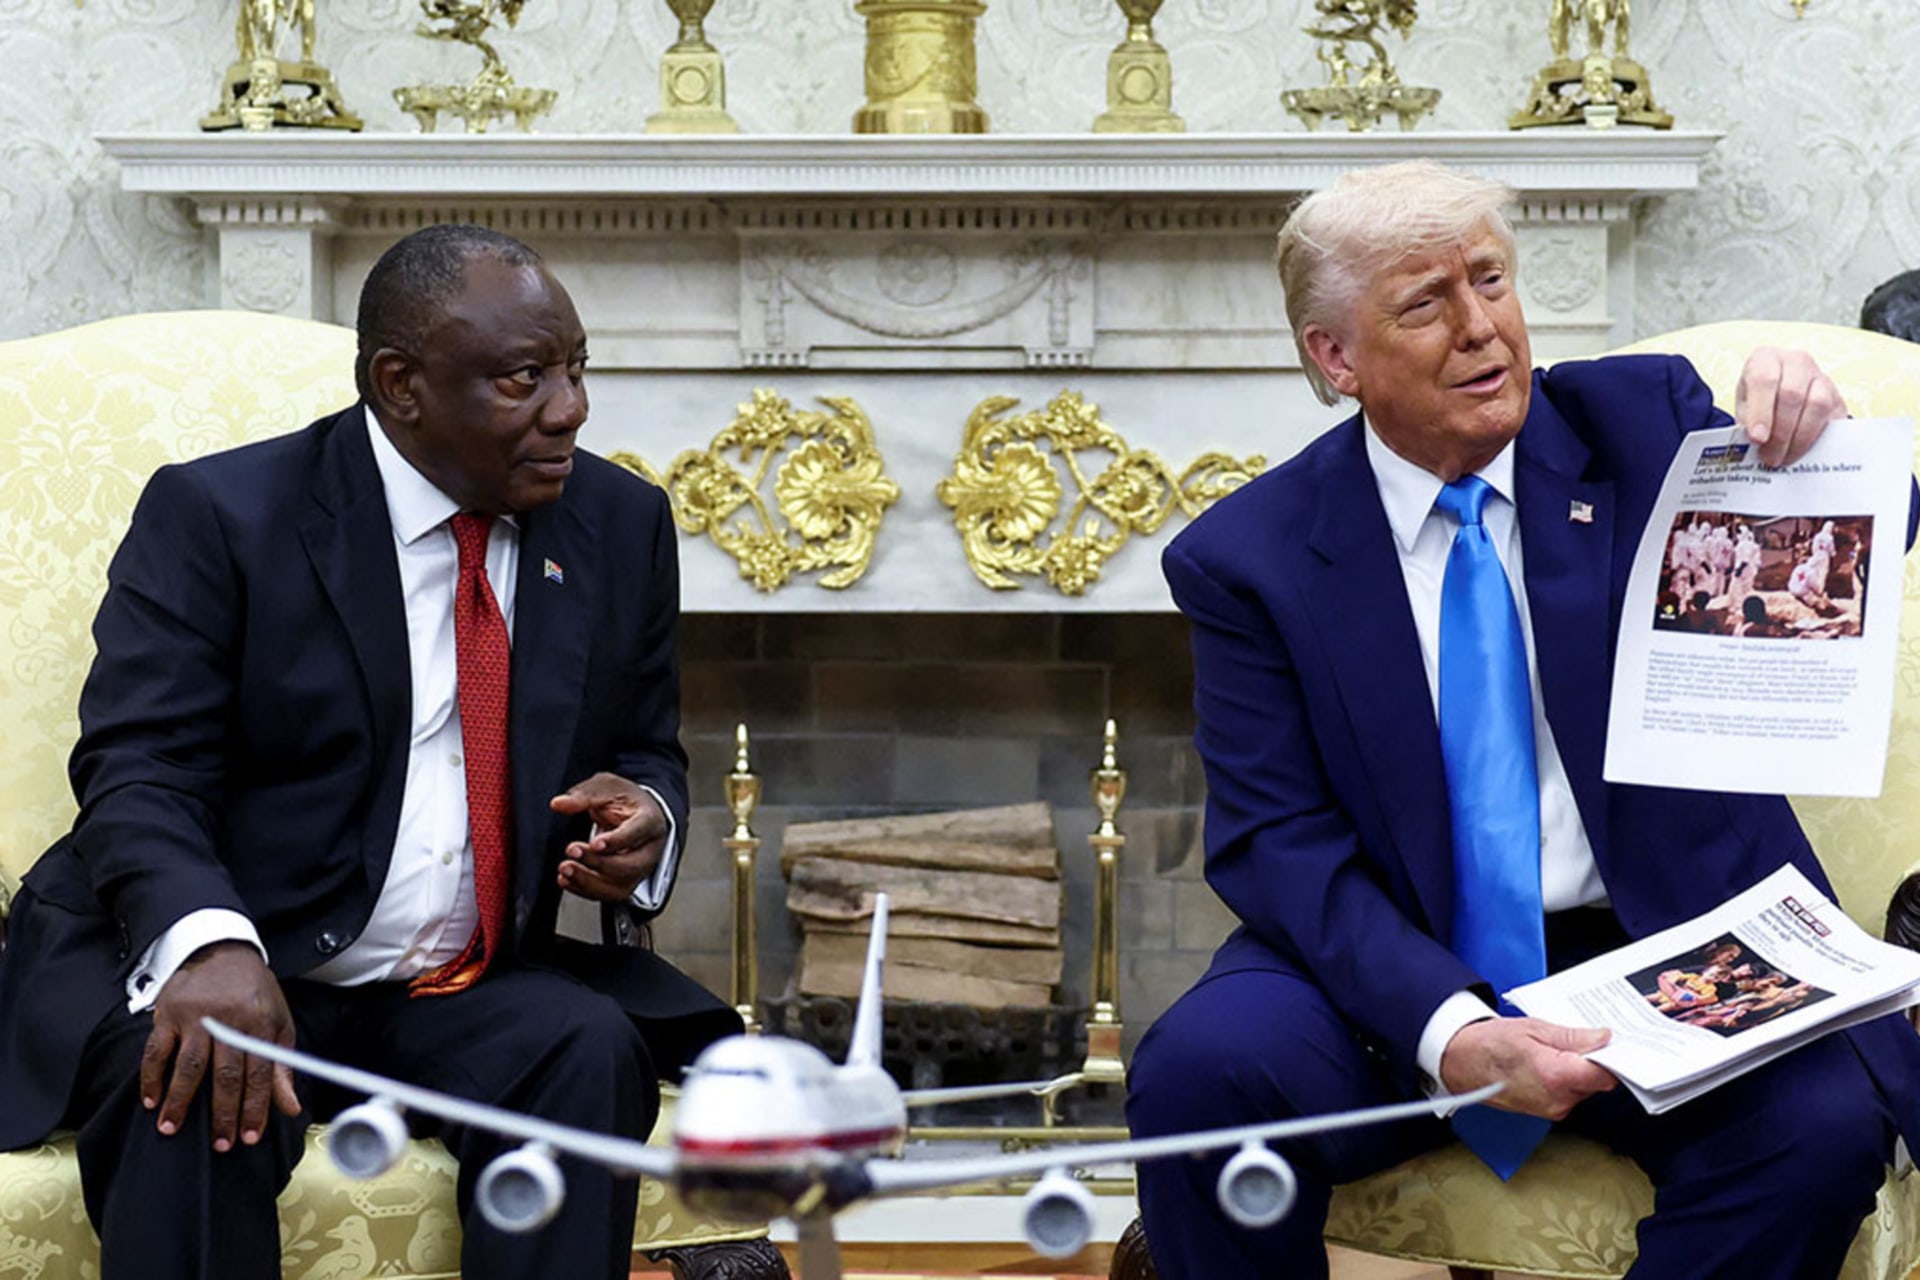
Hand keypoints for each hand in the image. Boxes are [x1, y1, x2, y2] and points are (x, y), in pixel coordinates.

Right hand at [142, 941, 299, 1149]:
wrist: (222, 950)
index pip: (260, 1073)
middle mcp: (229, 1021)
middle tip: (220, 1145)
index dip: (255, 1107)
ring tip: (172, 1129)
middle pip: (225, 1074)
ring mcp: (196, 1017)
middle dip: (223, 1113)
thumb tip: (290, 1108)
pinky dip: (152, 1077)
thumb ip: (282, 1067)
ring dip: (180, 1101)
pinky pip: (156, 1051)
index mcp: (260, 1023)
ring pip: (188, 1066)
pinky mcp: (168, 1014)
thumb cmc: (255, 993)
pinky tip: (151, 1100)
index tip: (250, 1137)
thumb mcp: (278, 1023)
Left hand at [549, 772, 667, 902]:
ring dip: (589, 882)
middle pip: (630, 866)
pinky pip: (609, 895)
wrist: (635, 814)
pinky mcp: (626, 882)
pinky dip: (585, 890)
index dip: (617, 841)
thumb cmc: (624, 800)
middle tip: (573, 851)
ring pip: (620, 886)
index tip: (594, 843)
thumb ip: (583, 795)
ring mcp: (640, 869)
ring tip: (565, 869)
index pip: (638, 833)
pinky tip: (567, 880)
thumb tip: (559, 804)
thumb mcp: (606, 787)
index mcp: (650, 821)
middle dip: (599, 863)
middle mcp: (649, 849)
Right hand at [1438, 1016, 1616, 1120]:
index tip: (1613, 1045)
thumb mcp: (1533, 1028)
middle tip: (1578, 1040)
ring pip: (1585, 1089)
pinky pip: (1571, 1095)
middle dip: (1593, 1061)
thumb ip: (1573, 1037)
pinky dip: (1567, 1081)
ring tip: (1554, 1051)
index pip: (1606, 1074)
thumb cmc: (1489, 1045)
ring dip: (1578, 1071)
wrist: (1460, 1063)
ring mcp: (1553, 1110)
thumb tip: (1603, 1039)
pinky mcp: (1548, 1113)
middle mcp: (1558, 1100)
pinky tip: (1549, 1064)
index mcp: (1556, 1076)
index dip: (1614, 1058)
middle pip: (1597, 1082)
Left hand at [1735, 346, 1848, 467]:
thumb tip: (1758, 444)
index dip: (1761, 411)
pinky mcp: (1838, 396)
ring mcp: (1821, 377)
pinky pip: (1834, 418)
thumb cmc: (1758, 398)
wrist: (1781, 391)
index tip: (1757, 439)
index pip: (1764, 379)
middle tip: (1771, 458)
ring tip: (1785, 458)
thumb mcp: (1744, 405)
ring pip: (1817, 405)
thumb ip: (1748, 421)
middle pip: (1792, 395)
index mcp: (1766, 358)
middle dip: (1780, 433)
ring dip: (1800, 438)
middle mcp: (1796, 362)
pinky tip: (1805, 453)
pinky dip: (1819, 438)